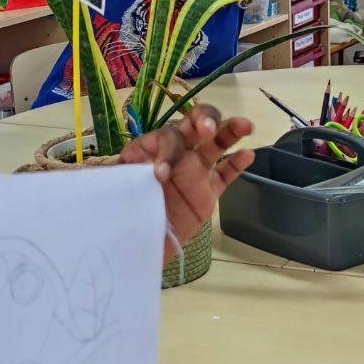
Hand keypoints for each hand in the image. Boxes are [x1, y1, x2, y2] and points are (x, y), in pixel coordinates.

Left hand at [119, 106, 256, 261]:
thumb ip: (121, 175)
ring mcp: (195, 171)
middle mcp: (175, 154)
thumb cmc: (123, 212)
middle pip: (193, 125)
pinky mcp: (209, 191)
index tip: (162, 175)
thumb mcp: (115, 189)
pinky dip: (238, 164)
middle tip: (207, 128)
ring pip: (216, 144)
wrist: (135, 243)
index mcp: (149, 149)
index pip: (166, 137)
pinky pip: (226, 174)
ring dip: (230, 131)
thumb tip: (120, 168)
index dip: (168, 151)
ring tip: (245, 125)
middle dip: (203, 120)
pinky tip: (248, 154)